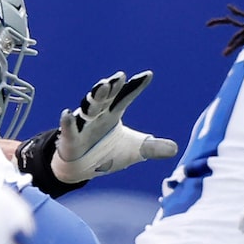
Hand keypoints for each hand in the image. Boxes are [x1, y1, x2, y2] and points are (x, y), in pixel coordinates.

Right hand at [52, 71, 178, 185]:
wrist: (80, 168)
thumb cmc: (106, 153)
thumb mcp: (134, 150)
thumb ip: (152, 148)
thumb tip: (175, 149)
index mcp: (112, 114)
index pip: (125, 97)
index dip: (135, 87)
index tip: (148, 74)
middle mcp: (97, 116)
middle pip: (106, 98)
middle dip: (112, 87)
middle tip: (119, 76)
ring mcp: (83, 126)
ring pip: (88, 109)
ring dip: (95, 97)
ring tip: (102, 86)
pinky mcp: (70, 139)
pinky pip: (69, 129)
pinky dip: (68, 122)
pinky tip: (67, 113)